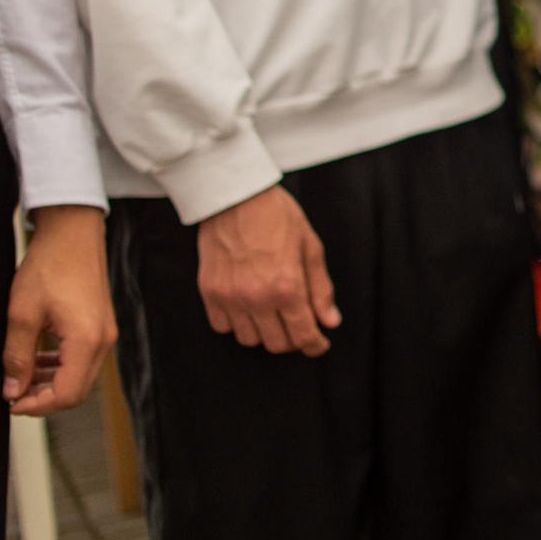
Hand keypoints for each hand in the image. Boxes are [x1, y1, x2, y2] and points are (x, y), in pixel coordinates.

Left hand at [4, 205, 116, 416]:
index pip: (66, 395)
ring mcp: (105, 333)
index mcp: (86, 340)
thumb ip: (16, 357)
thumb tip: (13, 390)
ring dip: (51, 382)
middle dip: (43, 398)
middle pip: (76, 391)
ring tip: (22, 376)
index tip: (11, 403)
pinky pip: (83, 359)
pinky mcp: (101, 325)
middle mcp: (103, 341)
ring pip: (80, 377)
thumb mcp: (21, 314)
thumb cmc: (50, 264)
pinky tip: (40, 358)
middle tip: (14, 394)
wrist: (72, 231)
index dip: (36, 406)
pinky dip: (62, 366)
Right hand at [197, 185, 337, 355]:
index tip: (318, 343)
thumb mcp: (310, 247)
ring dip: (264, 332)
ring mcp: (230, 297)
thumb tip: (330, 321)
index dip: (314, 345)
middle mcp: (257, 298)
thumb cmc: (277, 215)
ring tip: (271, 312)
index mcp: (287, 287)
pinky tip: (247, 306)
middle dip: (292, 338)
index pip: (303, 336)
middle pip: (277, 344)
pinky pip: (223, 326)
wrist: (236, 194)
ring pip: (249, 339)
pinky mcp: (209, 291)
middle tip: (297, 323)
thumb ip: (320, 289)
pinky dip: (237, 323)